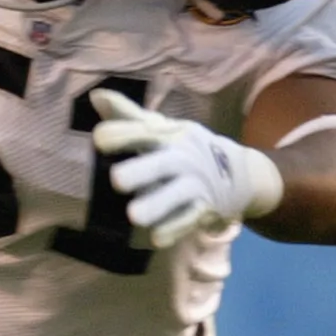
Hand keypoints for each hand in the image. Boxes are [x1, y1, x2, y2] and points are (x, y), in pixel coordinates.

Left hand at [89, 88, 281, 247]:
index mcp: (167, 137)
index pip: (143, 133)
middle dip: (141, 171)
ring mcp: (193, 185)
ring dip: (157, 205)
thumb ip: (127, 117)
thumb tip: (95, 96)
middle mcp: (181, 159)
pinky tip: (157, 239)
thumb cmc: (184, 148)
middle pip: (161, 164)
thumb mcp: (161, 130)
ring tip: (134, 216)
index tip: (100, 140)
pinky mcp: (203, 209)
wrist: (239, 172)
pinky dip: (174, 229)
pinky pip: (187, 220)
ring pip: (175, 196)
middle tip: (117, 181)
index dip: (122, 135)